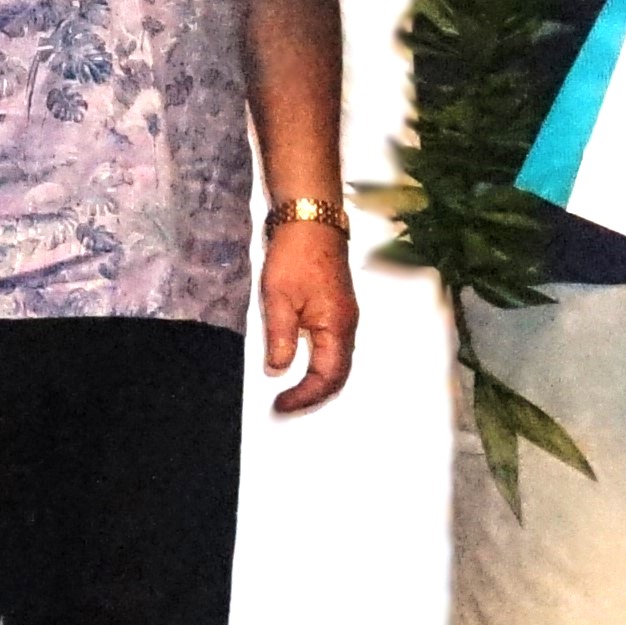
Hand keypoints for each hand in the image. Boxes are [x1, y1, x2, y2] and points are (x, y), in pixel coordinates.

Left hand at [259, 213, 359, 415]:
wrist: (311, 220)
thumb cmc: (296, 255)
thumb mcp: (278, 298)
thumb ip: (280, 338)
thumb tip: (278, 370)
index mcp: (337, 326)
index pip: (327, 376)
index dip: (305, 396)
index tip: (280, 404)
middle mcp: (347, 325)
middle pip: (338, 374)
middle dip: (314, 394)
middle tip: (285, 404)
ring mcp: (345, 317)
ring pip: (338, 362)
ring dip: (318, 381)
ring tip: (292, 390)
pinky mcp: (337, 309)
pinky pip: (333, 347)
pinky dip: (319, 364)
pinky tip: (301, 365)